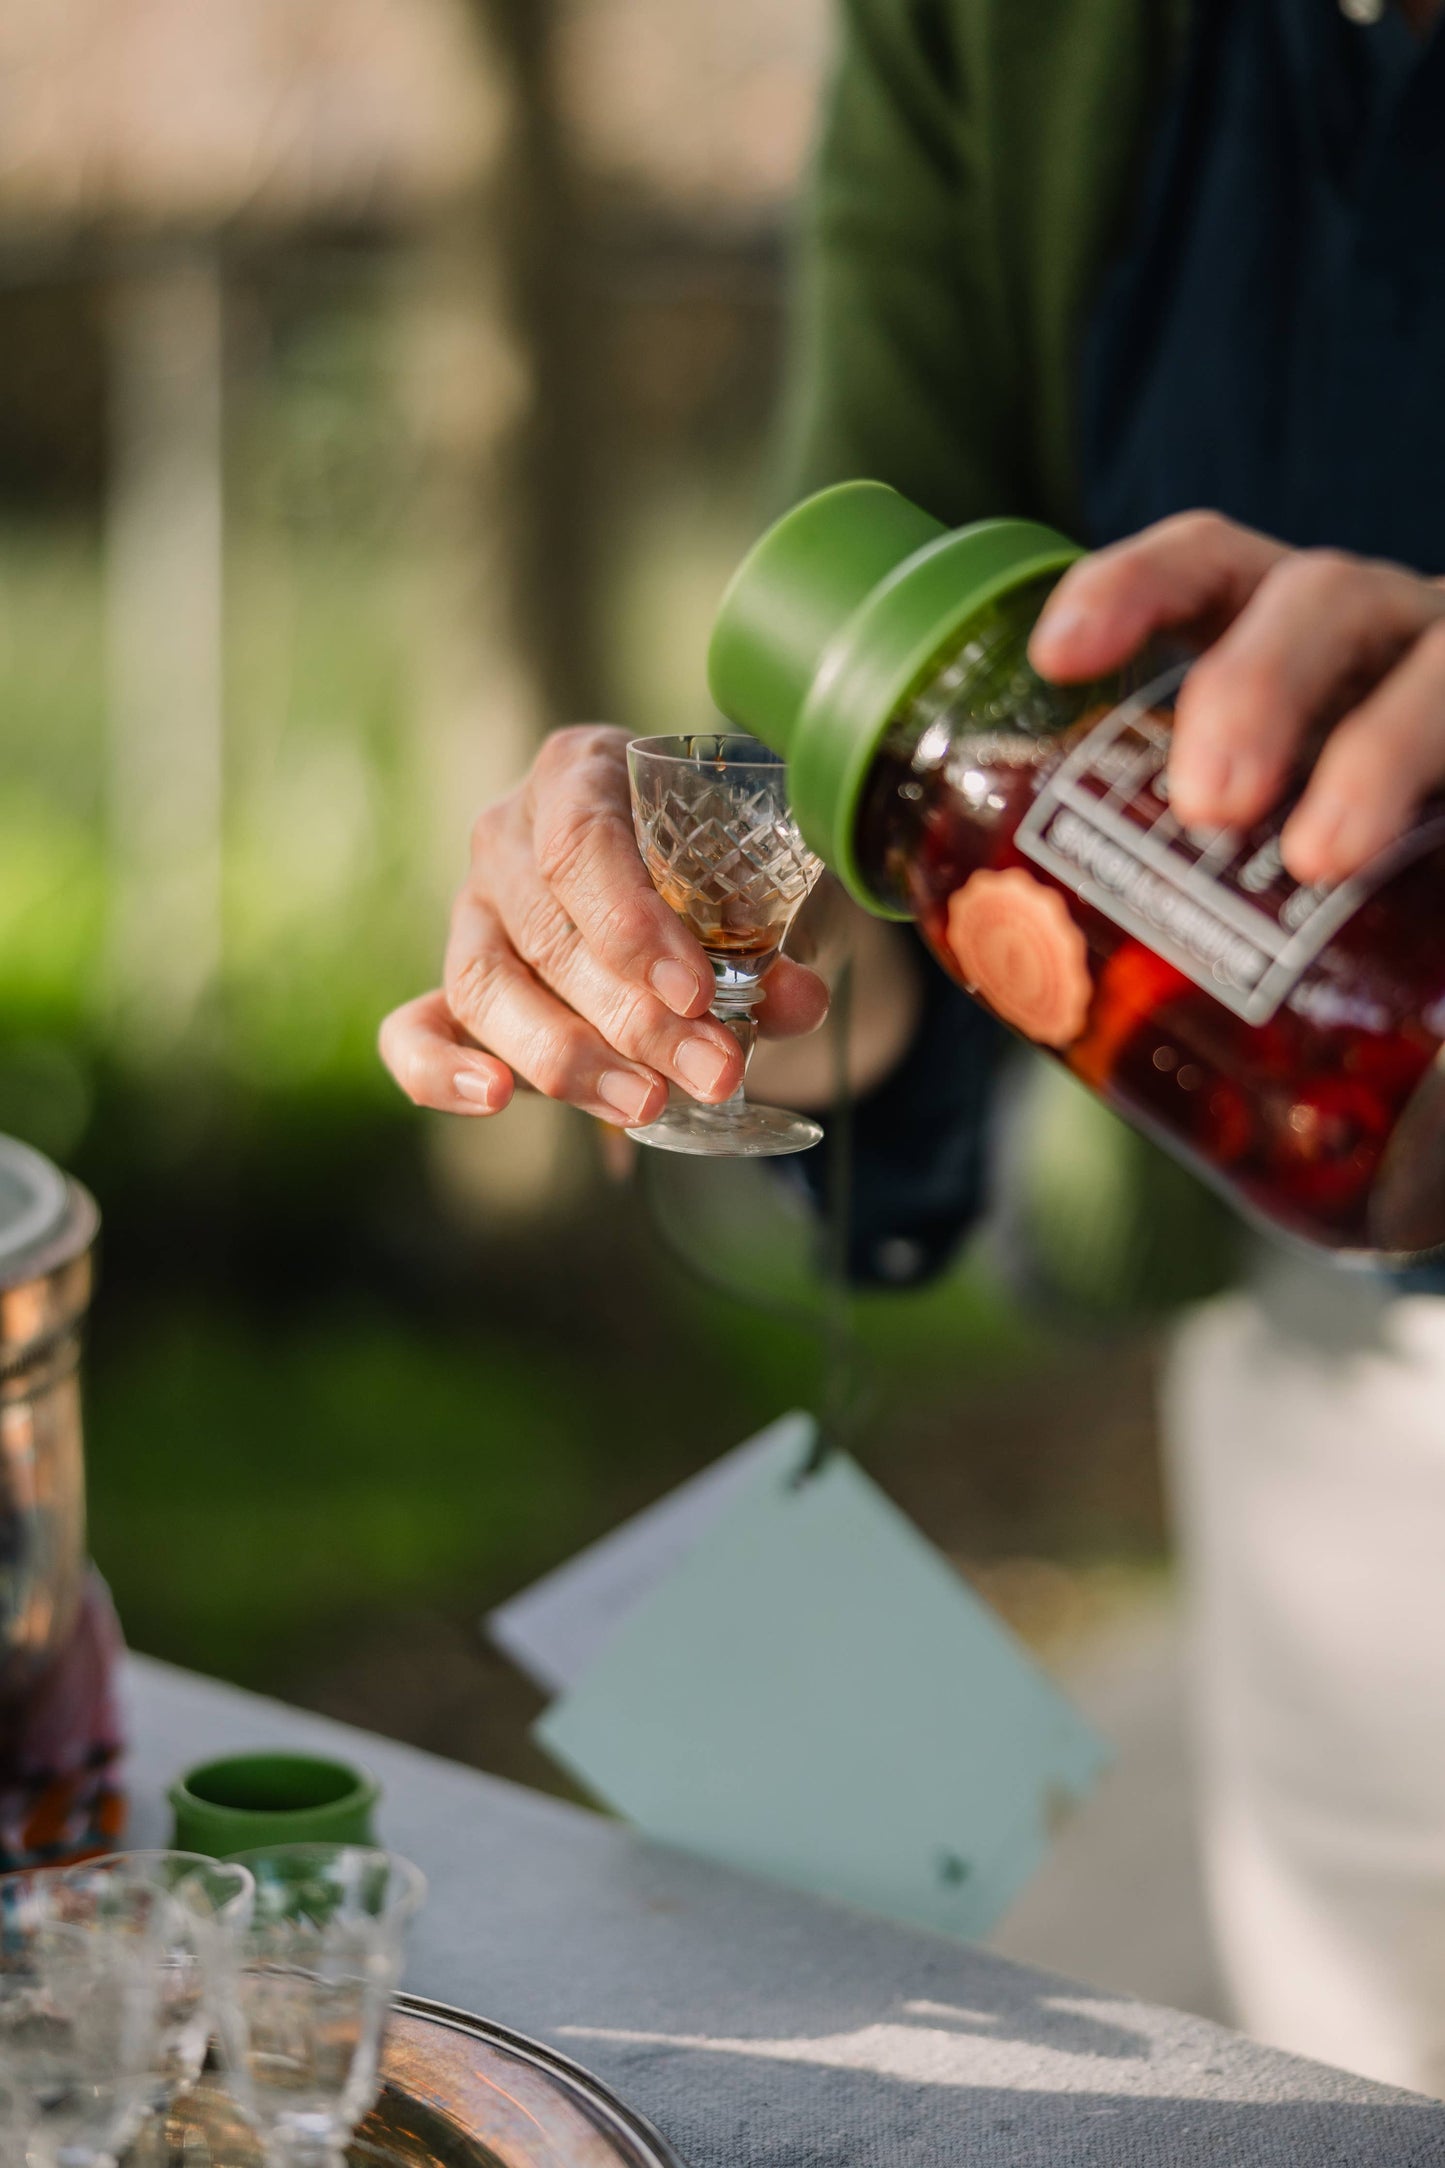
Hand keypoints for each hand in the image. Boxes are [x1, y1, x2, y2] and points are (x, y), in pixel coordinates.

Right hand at [379, 725, 829, 1122]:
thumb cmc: (732, 868)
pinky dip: (439, 1070)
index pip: (580, 843)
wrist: (701, 894)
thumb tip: (798, 999)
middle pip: (547, 932)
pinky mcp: (452, 989)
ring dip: (569, 1058)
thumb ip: (780, 937)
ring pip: (486, 988)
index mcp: (580, 772)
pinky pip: (413, 1031)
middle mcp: (508, 835)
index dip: (632, 923)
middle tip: (715, 1071)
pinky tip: (491, 1098)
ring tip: (648, 1105)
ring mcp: (470, 914)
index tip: (697, 990)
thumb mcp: (771, 885)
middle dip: (635, 1017)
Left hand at [1028, 511, 1444, 886]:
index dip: (1133, 588)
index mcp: (1287, 641)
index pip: (1208, 568)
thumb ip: (1174, 888)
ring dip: (1377, 751)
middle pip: (1318, 597)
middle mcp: (1381, 636)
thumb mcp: (1251, 842)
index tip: (1058, 658)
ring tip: (1321, 858)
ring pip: (1439, 662)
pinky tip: (1417, 854)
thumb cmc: (1344, 855)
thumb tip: (1043, 1004)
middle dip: (1256, 685)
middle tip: (1209, 806)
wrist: (1437, 905)